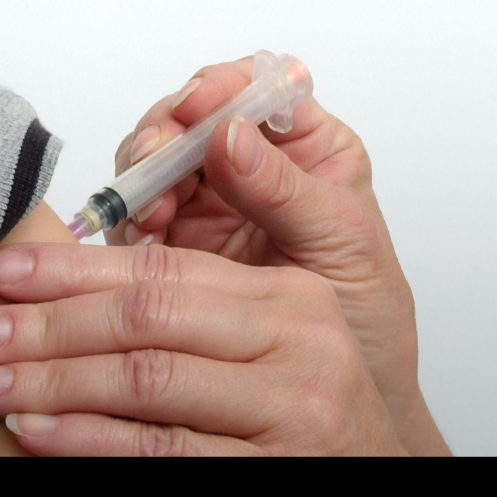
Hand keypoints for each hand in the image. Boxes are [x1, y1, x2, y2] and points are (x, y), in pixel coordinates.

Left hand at [0, 239, 406, 454]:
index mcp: (290, 297)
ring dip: (50, 383)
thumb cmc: (311, 414)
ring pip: (147, 382)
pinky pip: (161, 451)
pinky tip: (36, 433)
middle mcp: (298, 347)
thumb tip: (76, 270)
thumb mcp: (275, 335)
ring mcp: (289, 415)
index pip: (164, 270)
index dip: (73, 267)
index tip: (3, 271)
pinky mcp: (272, 475)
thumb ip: (195, 301)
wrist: (383, 481)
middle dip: (47, 324)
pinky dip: (87, 442)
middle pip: (147, 319)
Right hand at [109, 61, 435, 444]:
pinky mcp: (174, 246)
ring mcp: (209, 203)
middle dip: (168, 131)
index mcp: (308, 148)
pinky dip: (129, 223)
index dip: (223, 87)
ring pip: (155, 161)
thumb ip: (289, 190)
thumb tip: (232, 134)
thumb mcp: (342, 246)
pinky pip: (136, 217)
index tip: (200, 106)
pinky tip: (141, 242)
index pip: (259, 87)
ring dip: (143, 176)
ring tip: (151, 214)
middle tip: (156, 158)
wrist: (340, 409)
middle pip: (192, 116)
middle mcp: (251, 166)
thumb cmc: (366, 319)